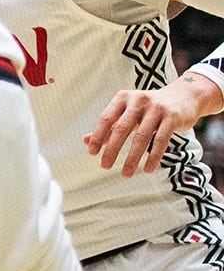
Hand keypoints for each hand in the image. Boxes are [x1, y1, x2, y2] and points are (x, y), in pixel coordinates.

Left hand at [87, 78, 208, 175]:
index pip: (106, 118)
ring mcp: (156, 108)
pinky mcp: (172, 117)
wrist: (184, 97)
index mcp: (123, 98)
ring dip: (132, 158)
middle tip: (104, 166)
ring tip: (126, 173)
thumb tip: (85, 141)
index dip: (97, 136)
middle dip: (112, 149)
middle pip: (121, 128)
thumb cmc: (149, 109)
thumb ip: (109, 126)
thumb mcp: (128, 113)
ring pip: (142, 136)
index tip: (91, 153)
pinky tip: (148, 169)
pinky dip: (153, 157)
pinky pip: (161, 140)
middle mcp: (138, 100)